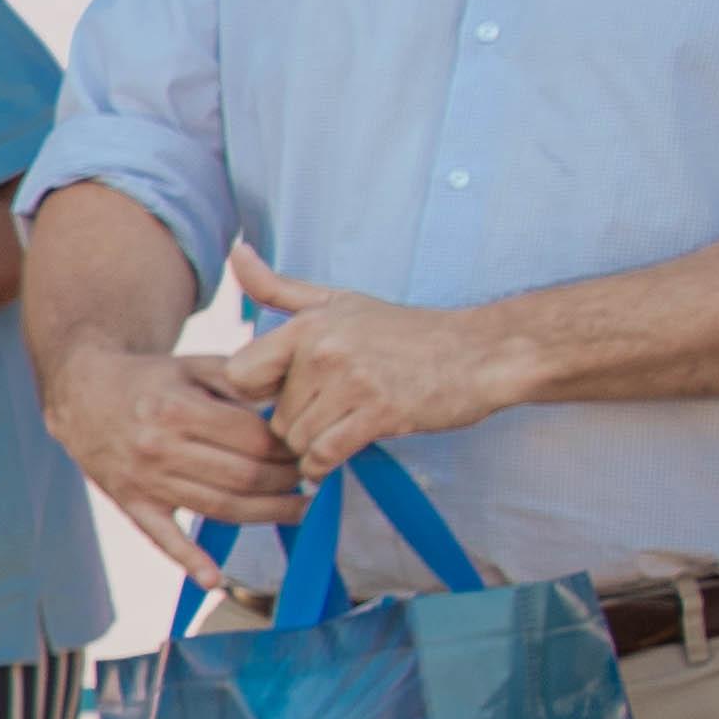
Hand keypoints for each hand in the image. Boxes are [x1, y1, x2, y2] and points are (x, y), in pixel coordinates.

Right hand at [41, 333, 304, 572]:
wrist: (83, 394)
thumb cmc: (149, 380)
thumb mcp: (193, 365)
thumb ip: (242, 380)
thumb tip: (290, 406)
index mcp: (177, 409)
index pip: (254, 439)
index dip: (290, 448)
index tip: (308, 449)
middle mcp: (159, 447)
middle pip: (244, 476)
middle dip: (288, 480)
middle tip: (311, 478)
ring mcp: (144, 480)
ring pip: (220, 507)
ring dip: (267, 513)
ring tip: (300, 510)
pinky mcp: (131, 503)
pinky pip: (162, 537)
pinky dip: (188, 561)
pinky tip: (213, 579)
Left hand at [218, 244, 510, 473]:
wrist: (481, 352)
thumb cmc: (406, 331)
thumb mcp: (339, 301)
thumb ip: (280, 288)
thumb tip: (236, 252)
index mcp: (307, 326)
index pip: (240, 374)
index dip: (256, 392)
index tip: (283, 393)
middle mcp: (324, 351)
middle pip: (273, 415)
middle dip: (294, 423)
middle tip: (328, 414)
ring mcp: (352, 382)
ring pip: (296, 439)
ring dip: (312, 446)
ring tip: (340, 429)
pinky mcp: (379, 413)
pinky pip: (324, 454)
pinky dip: (323, 466)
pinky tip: (335, 457)